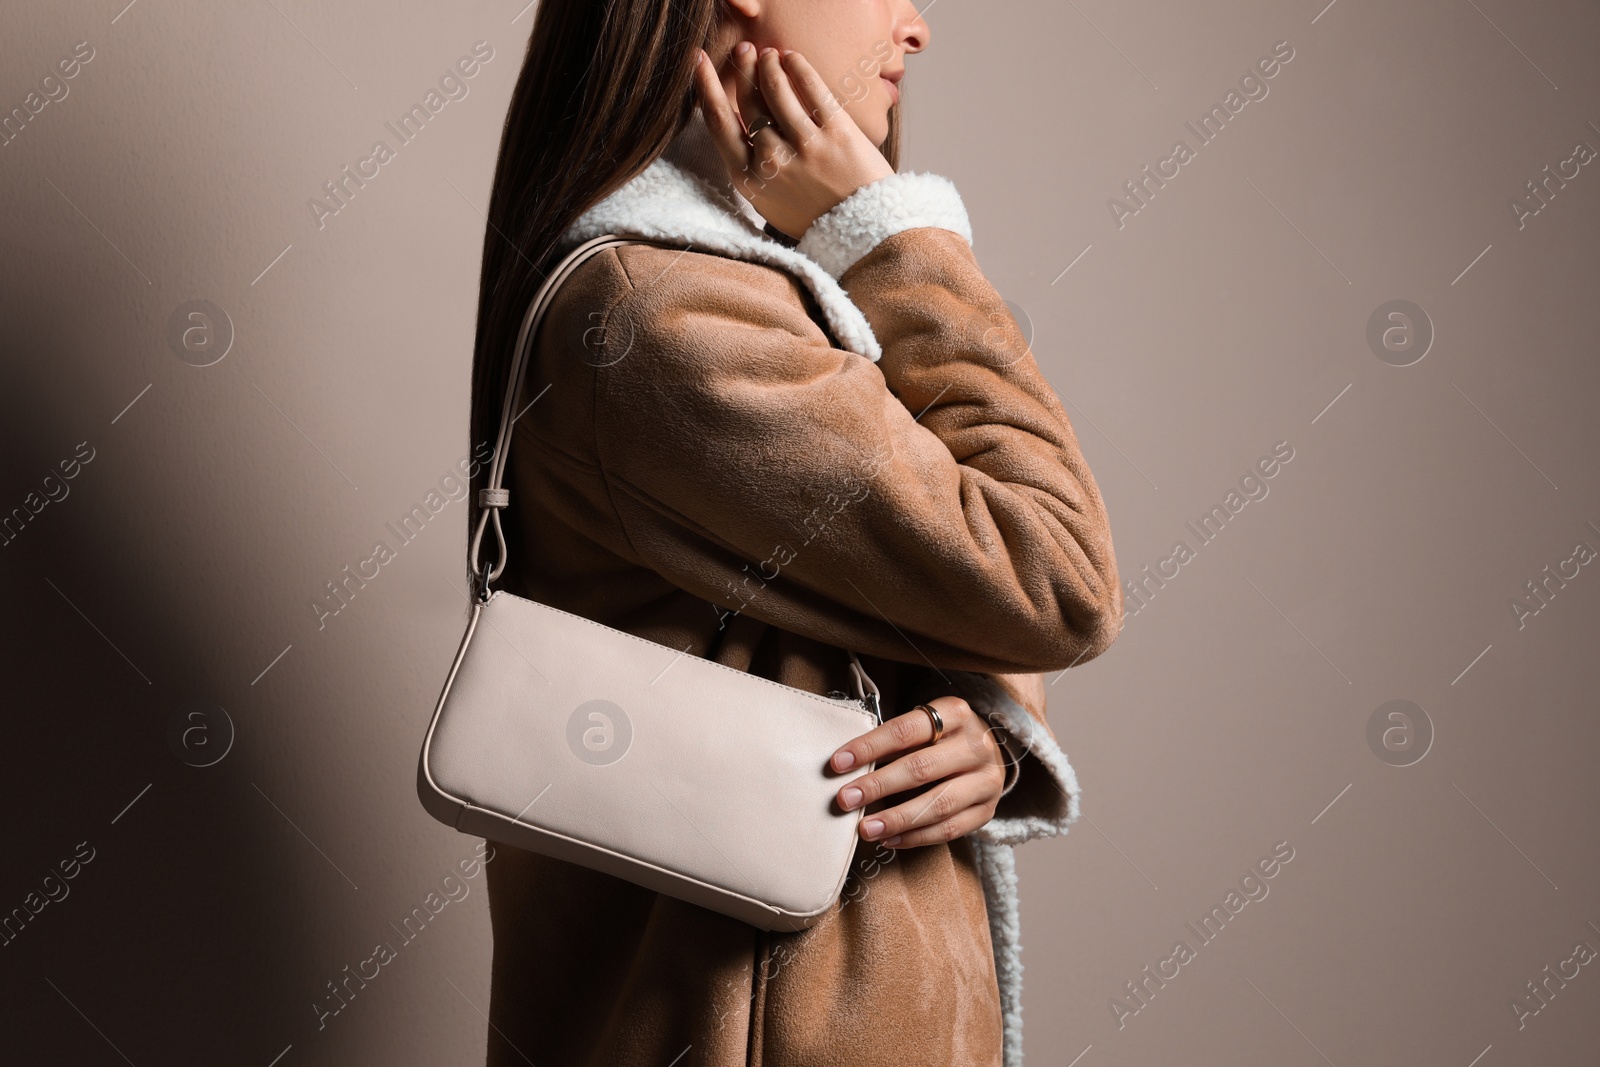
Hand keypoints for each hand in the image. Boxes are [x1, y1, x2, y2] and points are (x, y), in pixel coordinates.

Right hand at [693, 43, 894, 240]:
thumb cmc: (813, 216)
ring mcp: (804, 144)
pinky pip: (811, 88)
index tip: (700, 61)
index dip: (705, 86)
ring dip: (767, 64)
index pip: (718, 122)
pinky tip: (791, 58)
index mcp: (748, 179)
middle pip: (747, 100)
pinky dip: (797, 66)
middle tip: (743, 51)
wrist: (861, 232)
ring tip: (767, 54)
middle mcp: (771, 159)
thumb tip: (739, 119)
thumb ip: (750, 164)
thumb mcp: (768, 200)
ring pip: (775, 89)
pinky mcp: (837, 132)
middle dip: (742, 68)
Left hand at [829, 695, 1007, 848]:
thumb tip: (846, 766)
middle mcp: (976, 745)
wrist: (989, 754)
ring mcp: (986, 780)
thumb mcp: (924, 726)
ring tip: (865, 828)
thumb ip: (894, 742)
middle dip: (878, 785)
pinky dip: (916, 837)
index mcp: (956, 713)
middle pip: (922, 768)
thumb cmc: (943, 738)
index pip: (906, 731)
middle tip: (845, 799)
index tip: (837, 763)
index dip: (870, 747)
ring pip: (939, 804)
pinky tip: (889, 839)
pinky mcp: (987, 810)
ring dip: (897, 819)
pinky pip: (950, 829)